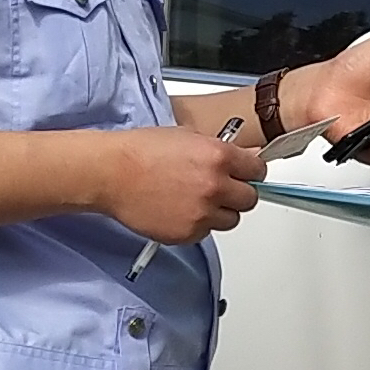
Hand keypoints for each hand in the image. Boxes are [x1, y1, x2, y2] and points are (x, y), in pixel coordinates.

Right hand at [102, 120, 263, 243]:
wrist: (111, 172)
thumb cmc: (140, 151)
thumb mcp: (187, 136)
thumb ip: (220, 150)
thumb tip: (243, 158)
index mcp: (219, 157)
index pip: (258, 171)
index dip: (251, 173)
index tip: (246, 175)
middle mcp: (215, 186)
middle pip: (250, 199)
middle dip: (238, 194)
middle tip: (221, 190)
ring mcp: (202, 213)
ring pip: (230, 220)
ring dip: (219, 212)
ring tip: (195, 200)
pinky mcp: (187, 233)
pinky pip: (206, 233)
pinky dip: (197, 225)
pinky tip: (179, 210)